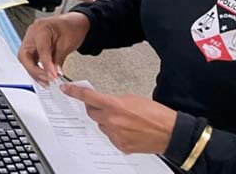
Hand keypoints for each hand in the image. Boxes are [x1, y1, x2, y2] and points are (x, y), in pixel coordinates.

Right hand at [17, 13, 89, 85]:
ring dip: (35, 72)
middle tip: (46, 81)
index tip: (53, 76)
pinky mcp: (33, 46)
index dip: (46, 65)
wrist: (74, 23)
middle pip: (24, 56)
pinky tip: (44, 76)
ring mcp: (30, 39)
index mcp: (41, 28)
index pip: (40, 50)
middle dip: (34, 71)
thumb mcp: (67, 44)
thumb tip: (54, 74)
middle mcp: (32, 33)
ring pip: (26, 59)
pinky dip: (36, 69)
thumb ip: (59, 59)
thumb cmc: (72, 27)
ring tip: (46, 82)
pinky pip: (30, 59)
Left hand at [61, 86, 176, 154]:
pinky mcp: (120, 146)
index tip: (66, 89)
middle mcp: (112, 121)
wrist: (170, 132)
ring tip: (124, 120)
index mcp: (114, 105)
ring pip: (101, 125)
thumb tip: (103, 101)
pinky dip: (115, 132)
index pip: (88, 97)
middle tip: (104, 106)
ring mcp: (115, 135)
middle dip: (95, 108)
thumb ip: (113, 99)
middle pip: (92, 112)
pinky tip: (127, 130)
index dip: (74, 92)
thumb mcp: (132, 98)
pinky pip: (110, 136)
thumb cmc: (155, 114)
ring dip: (107, 121)